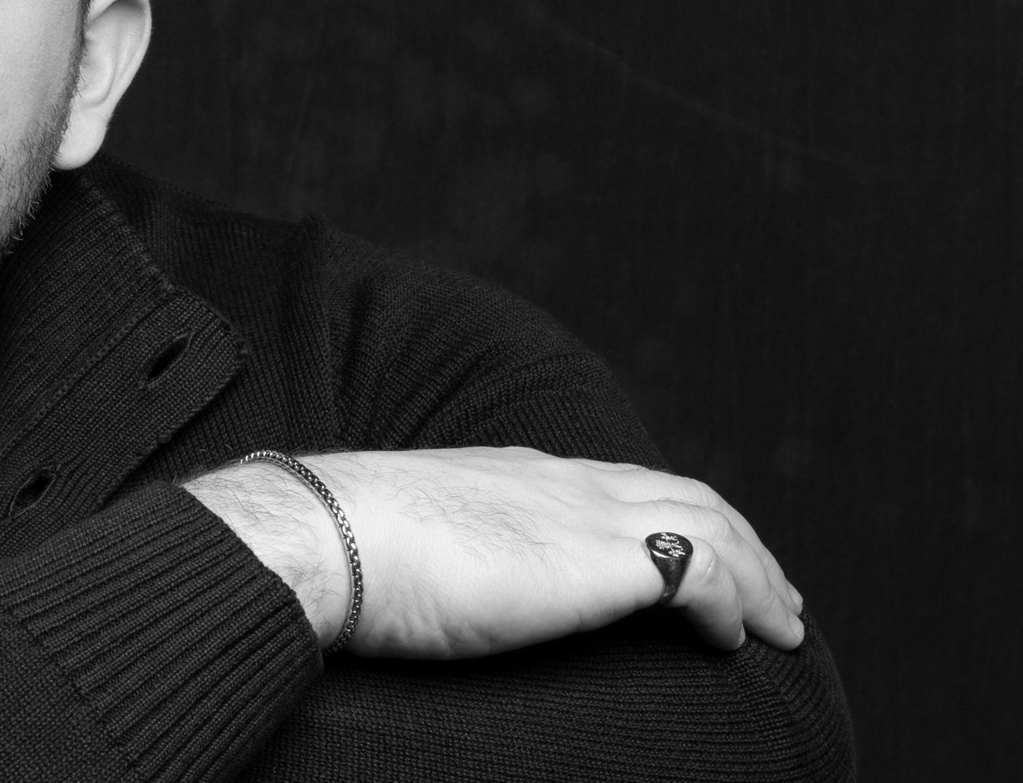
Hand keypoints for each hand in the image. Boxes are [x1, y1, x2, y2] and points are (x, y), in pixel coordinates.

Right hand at [186, 447, 804, 658]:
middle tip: (774, 597)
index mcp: (517, 474)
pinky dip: (732, 599)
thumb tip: (423, 582)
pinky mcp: (605, 559)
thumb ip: (444, 547)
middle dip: (740, 544)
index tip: (700, 558)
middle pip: (684, 495)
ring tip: (781, 624)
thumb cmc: (346, 550)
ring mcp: (587, 514)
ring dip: (756, 575)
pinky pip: (703, 569)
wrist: (333, 536)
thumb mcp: (410, 539)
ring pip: (711, 524)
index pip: (619, 484)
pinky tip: (734, 640)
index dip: (671, 518)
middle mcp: (563, 482)